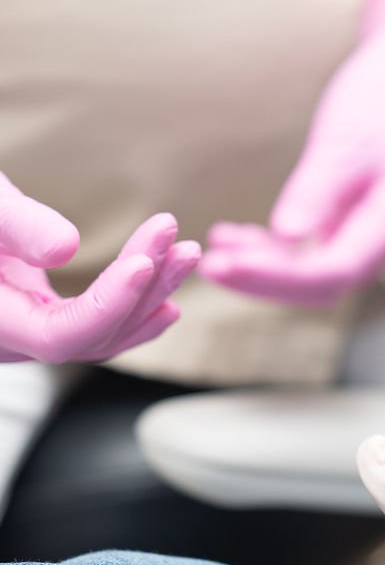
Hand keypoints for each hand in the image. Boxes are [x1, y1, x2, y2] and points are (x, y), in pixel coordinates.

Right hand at [0, 174, 199, 363]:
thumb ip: (15, 223)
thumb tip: (67, 247)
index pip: (61, 337)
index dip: (111, 303)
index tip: (147, 260)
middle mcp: (5, 341)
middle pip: (91, 338)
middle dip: (144, 290)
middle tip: (182, 242)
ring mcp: (21, 334)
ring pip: (97, 335)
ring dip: (146, 295)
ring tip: (185, 253)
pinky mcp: (33, 317)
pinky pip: (87, 328)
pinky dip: (128, 308)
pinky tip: (165, 292)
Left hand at [200, 0, 384, 304]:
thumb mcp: (345, 138)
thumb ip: (317, 189)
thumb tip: (284, 236)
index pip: (336, 271)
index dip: (278, 277)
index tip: (225, 264)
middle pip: (325, 283)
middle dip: (265, 280)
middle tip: (208, 265)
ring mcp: (377, 234)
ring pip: (316, 272)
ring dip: (265, 267)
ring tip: (214, 251)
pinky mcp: (358, 222)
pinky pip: (314, 251)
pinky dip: (275, 250)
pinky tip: (235, 235)